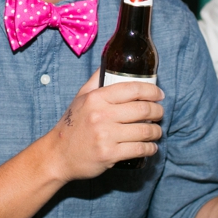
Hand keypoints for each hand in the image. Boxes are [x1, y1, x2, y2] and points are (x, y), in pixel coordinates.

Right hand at [46, 69, 163, 182]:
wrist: (58, 155)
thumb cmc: (72, 125)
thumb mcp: (80, 97)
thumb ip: (96, 80)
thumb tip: (110, 62)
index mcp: (96, 98)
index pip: (132, 89)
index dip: (152, 91)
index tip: (160, 94)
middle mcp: (101, 115)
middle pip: (143, 109)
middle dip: (158, 111)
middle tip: (160, 113)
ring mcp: (105, 136)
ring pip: (144, 131)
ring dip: (156, 131)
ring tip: (157, 131)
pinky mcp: (109, 154)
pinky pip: (139, 149)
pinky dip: (150, 148)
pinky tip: (151, 147)